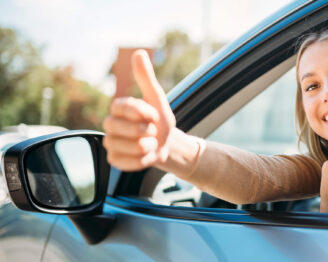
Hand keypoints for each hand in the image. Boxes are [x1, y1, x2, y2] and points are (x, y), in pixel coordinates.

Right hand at [102, 49, 175, 170]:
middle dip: (145, 131)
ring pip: (127, 146)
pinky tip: (146, 155)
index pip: (124, 107)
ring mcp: (110, 143)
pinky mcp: (113, 160)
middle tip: (152, 131)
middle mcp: (109, 124)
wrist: (167, 144)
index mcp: (118, 107)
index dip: (143, 113)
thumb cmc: (160, 120)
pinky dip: (142, 160)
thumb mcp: (157, 98)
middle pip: (120, 128)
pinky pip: (127, 162)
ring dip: (147, 146)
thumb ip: (146, 78)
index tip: (154, 115)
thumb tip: (138, 52)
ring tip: (150, 143)